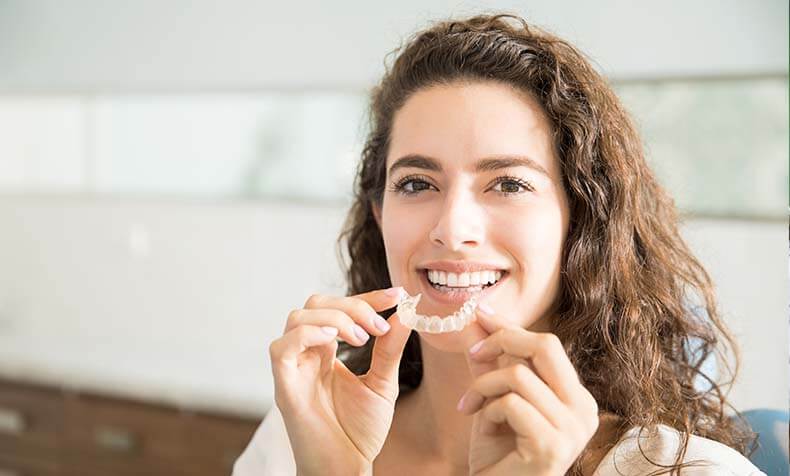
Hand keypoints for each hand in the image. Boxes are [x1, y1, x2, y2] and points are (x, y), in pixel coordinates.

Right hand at [269, 287, 411, 475]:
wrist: (346, 469)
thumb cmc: (359, 432)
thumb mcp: (382, 383)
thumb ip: (389, 349)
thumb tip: (404, 314)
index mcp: (326, 352)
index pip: (339, 309)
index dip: (367, 297)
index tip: (397, 296)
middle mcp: (306, 355)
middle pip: (315, 304)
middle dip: (352, 305)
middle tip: (378, 325)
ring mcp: (293, 369)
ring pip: (297, 317)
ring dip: (335, 318)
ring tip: (362, 338)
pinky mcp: (284, 387)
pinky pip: (282, 347)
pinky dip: (308, 334)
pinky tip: (335, 342)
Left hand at [459, 304, 599, 475]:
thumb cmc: (498, 455)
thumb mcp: (493, 400)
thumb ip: (491, 363)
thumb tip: (477, 321)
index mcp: (576, 397)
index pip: (547, 346)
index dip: (511, 327)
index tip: (481, 313)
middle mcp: (583, 410)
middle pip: (546, 346)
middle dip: (503, 340)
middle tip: (474, 353)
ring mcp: (572, 429)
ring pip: (519, 375)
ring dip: (483, 387)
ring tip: (469, 406)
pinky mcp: (552, 446)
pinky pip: (510, 403)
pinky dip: (487, 410)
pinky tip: (481, 428)